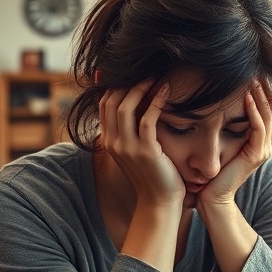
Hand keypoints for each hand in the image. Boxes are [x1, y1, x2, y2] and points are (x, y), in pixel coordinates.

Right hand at [99, 80, 184, 206]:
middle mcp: (114, 143)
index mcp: (109, 141)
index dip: (115, 84)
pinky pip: (147, 119)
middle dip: (126, 82)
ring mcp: (128, 148)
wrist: (160, 202)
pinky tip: (166, 91)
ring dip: (140, 87)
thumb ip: (132, 130)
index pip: (104, 104)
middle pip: (111, 101)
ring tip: (155, 76)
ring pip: (125, 107)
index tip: (130, 71)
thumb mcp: (137, 150)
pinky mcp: (146, 152)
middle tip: (145, 69)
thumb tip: (136, 104)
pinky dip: (156, 102)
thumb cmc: (154, 174)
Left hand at [198, 78, 271, 208]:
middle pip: (271, 111)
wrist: (212, 198)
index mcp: (257, 143)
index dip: (262, 93)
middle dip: (265, 89)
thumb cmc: (211, 175)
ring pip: (267, 116)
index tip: (254, 74)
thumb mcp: (219, 146)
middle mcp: (264, 146)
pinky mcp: (256, 155)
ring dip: (261, 96)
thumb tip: (212, 107)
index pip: (266, 112)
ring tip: (254, 78)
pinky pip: (259, 128)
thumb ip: (222, 130)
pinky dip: (254, 111)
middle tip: (258, 69)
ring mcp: (262, 151)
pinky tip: (247, 97)